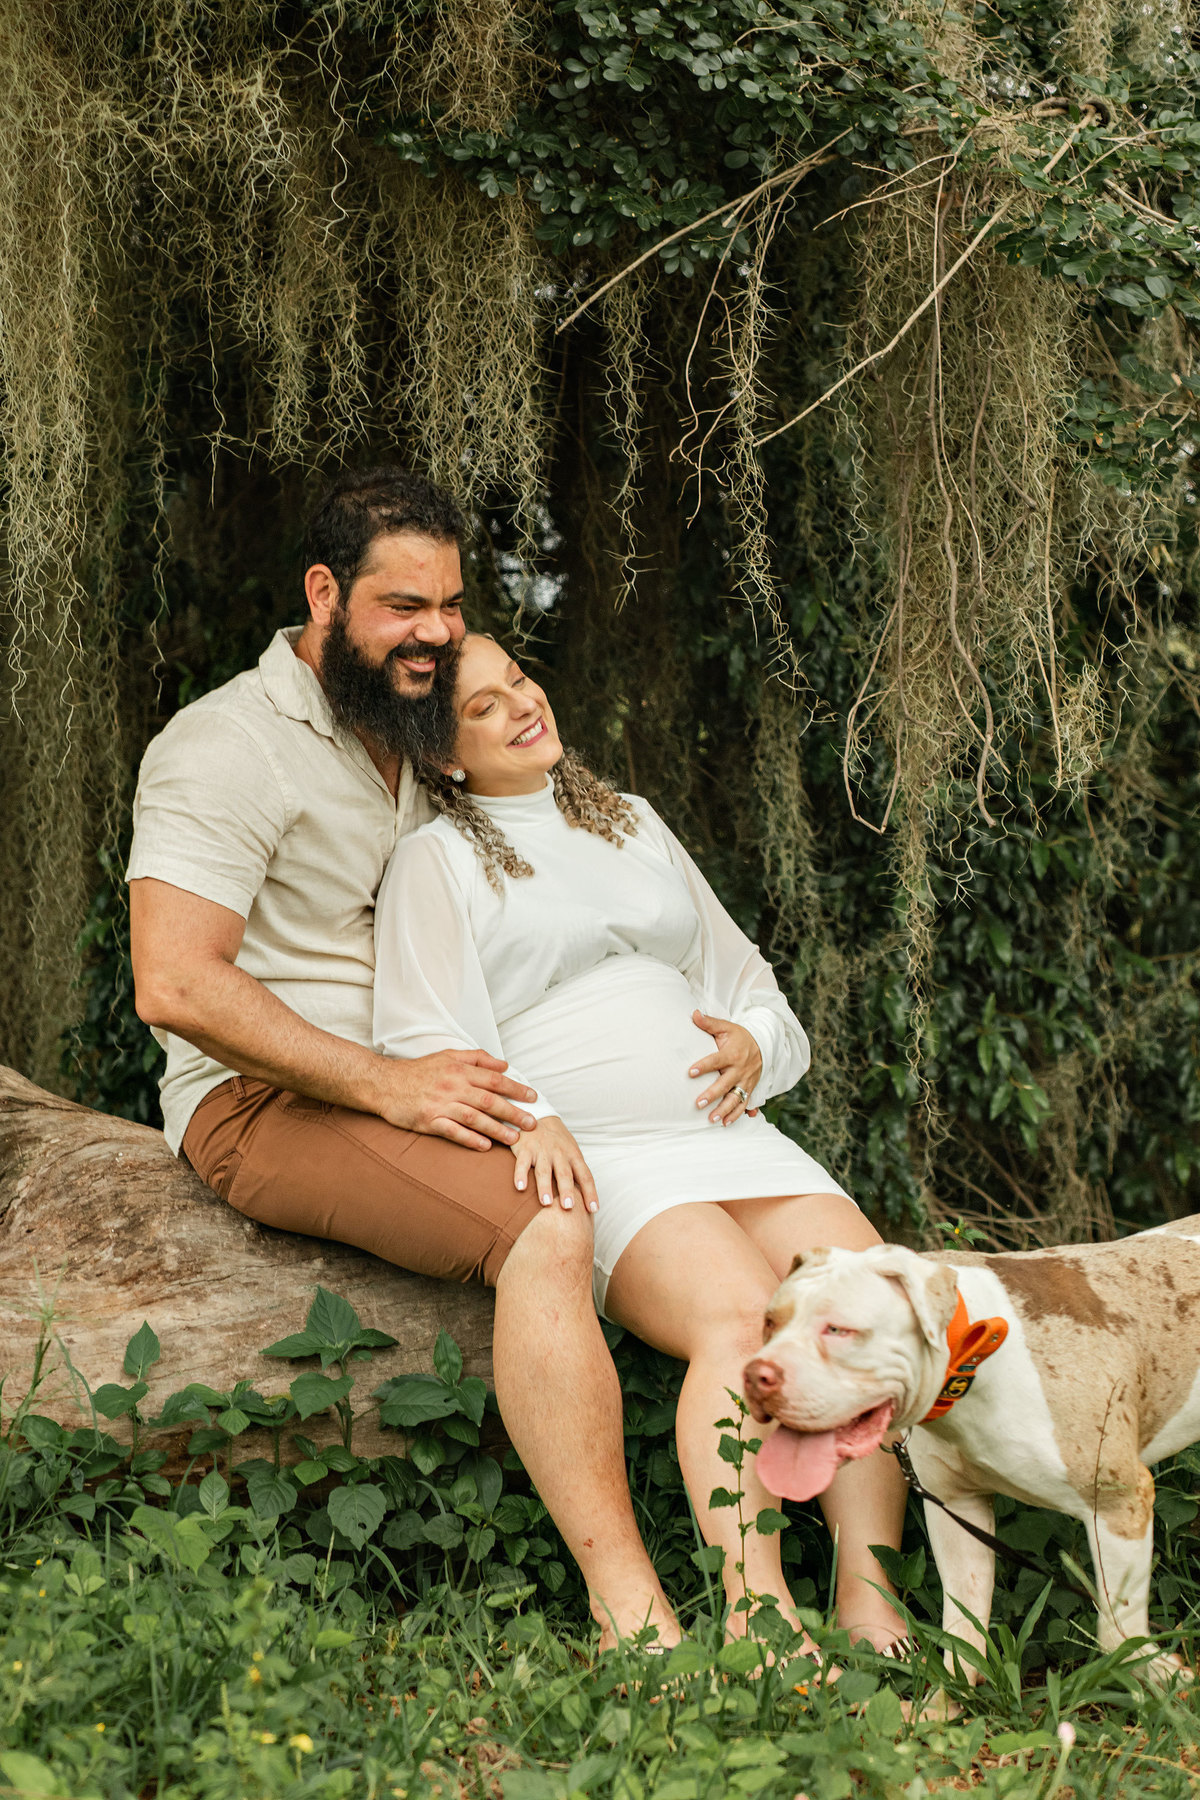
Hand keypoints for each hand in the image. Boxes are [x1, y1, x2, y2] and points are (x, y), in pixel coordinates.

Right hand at [374, 1049, 538, 1150]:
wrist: (384, 1083)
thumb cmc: (418, 1071)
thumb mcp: (448, 1056)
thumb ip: (477, 1058)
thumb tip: (504, 1065)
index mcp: (459, 1069)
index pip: (494, 1079)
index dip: (516, 1088)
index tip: (533, 1097)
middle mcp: (452, 1086)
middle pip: (489, 1100)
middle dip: (513, 1112)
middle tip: (532, 1123)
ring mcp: (440, 1104)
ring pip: (474, 1118)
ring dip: (496, 1129)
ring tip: (515, 1138)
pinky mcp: (428, 1121)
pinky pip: (452, 1131)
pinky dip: (469, 1139)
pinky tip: (485, 1146)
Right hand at [512, 1116, 598, 1212]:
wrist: (538, 1114)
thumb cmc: (557, 1142)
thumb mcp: (571, 1153)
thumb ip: (576, 1173)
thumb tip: (586, 1199)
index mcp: (574, 1155)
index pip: (585, 1176)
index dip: (590, 1192)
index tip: (593, 1209)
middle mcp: (559, 1154)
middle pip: (565, 1174)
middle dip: (567, 1190)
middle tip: (568, 1207)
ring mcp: (542, 1151)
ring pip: (544, 1170)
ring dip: (545, 1187)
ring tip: (546, 1203)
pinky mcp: (524, 1148)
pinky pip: (522, 1163)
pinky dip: (520, 1175)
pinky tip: (520, 1188)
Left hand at [689, 1011, 762, 1125]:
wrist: (764, 1045)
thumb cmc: (740, 1037)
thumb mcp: (726, 1028)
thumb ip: (709, 1023)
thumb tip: (693, 1014)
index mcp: (733, 1054)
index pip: (716, 1060)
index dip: (703, 1066)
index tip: (690, 1072)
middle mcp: (740, 1070)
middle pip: (725, 1084)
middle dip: (713, 1095)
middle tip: (698, 1104)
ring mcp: (746, 1081)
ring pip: (736, 1098)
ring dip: (725, 1110)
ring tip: (713, 1119)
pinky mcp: (750, 1089)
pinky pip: (745, 1104)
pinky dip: (737, 1115)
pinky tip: (726, 1123)